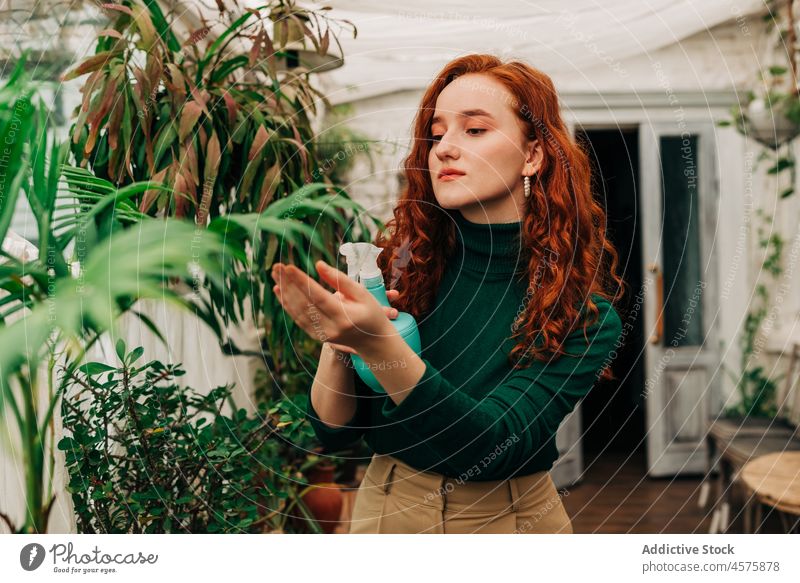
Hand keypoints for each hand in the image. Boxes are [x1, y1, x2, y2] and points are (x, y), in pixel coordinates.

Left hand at [271, 260, 398, 355]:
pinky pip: (298, 318)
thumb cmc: (371, 313)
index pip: (318, 297)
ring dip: (284, 292)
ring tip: (275, 274)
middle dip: (288, 283)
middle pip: (304, 304)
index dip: (302, 282)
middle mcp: (331, 328)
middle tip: (277, 266)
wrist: (373, 342)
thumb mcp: (362, 293)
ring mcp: (322, 334)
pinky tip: (279, 289)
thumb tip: (318, 265)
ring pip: (297, 311)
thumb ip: (340, 279)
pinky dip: (287, 303)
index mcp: (344, 317)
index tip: (289, 267)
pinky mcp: (316, 336)